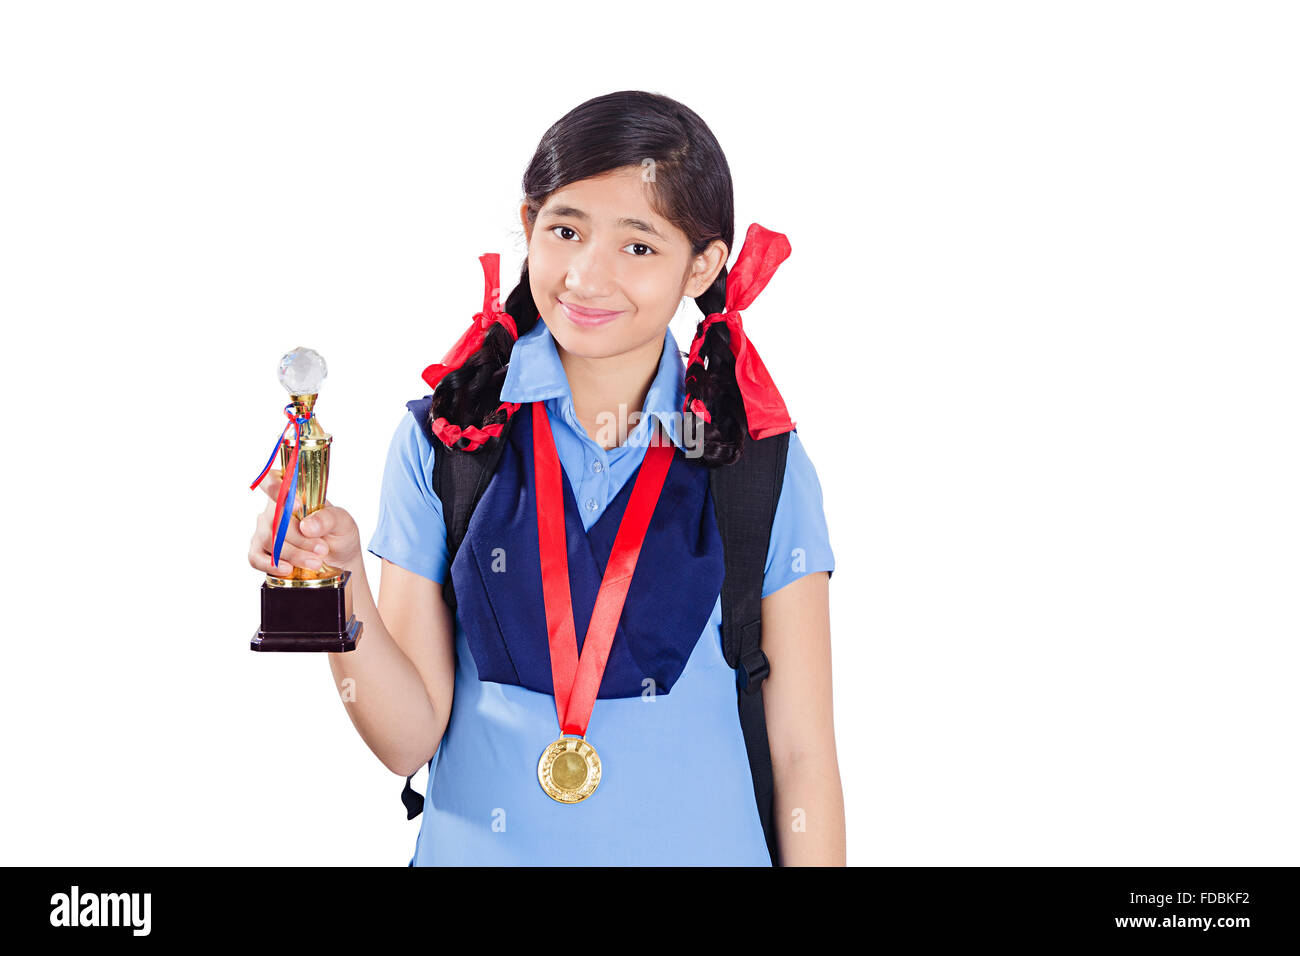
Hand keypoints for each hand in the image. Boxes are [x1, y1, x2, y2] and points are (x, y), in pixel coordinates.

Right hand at [247, 468, 363, 575]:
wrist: (338, 560)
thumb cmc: (338, 534)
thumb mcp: (343, 522)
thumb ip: (328, 518)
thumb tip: (307, 526)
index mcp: (292, 493)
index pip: (272, 479)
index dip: (277, 489)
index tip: (296, 505)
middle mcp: (273, 509)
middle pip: (274, 518)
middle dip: (300, 538)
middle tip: (322, 549)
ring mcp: (264, 530)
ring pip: (269, 540)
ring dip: (293, 553)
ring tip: (315, 561)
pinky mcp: (261, 552)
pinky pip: (256, 558)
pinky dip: (272, 565)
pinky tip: (287, 569)